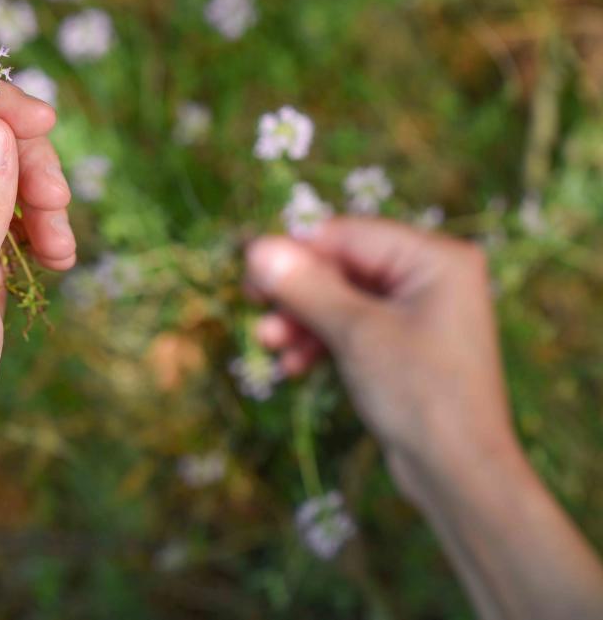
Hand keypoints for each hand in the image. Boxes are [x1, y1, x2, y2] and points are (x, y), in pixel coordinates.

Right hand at [245, 218, 602, 619]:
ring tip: (269, 344)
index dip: (295, 252)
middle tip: (254, 308)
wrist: (458, 472)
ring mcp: (419, 312)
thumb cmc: (418, 392)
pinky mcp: (405, 345)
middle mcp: (431, 276)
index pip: (348, 235)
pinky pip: (354, 327)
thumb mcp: (356, 332)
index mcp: (435, 257)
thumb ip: (305, 286)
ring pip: (342, 300)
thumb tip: (256, 248)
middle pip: (343, 266)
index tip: (249, 274)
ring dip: (303, 321)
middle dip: (297, 293)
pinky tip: (295, 366)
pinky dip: (322, 342)